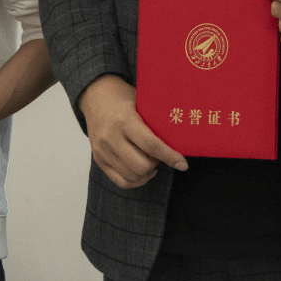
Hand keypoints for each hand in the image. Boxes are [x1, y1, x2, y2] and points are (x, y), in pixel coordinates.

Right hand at [79, 75, 186, 189]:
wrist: (97, 98)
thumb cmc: (125, 100)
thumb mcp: (142, 103)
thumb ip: (157, 121)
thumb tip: (184, 138)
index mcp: (124, 120)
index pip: (150, 145)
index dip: (169, 156)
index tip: (183, 164)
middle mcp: (110, 137)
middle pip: (141, 165)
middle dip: (157, 163)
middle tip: (161, 154)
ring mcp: (102, 150)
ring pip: (132, 176)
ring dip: (148, 172)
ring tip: (153, 160)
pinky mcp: (98, 160)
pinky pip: (121, 182)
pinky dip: (137, 181)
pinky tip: (145, 172)